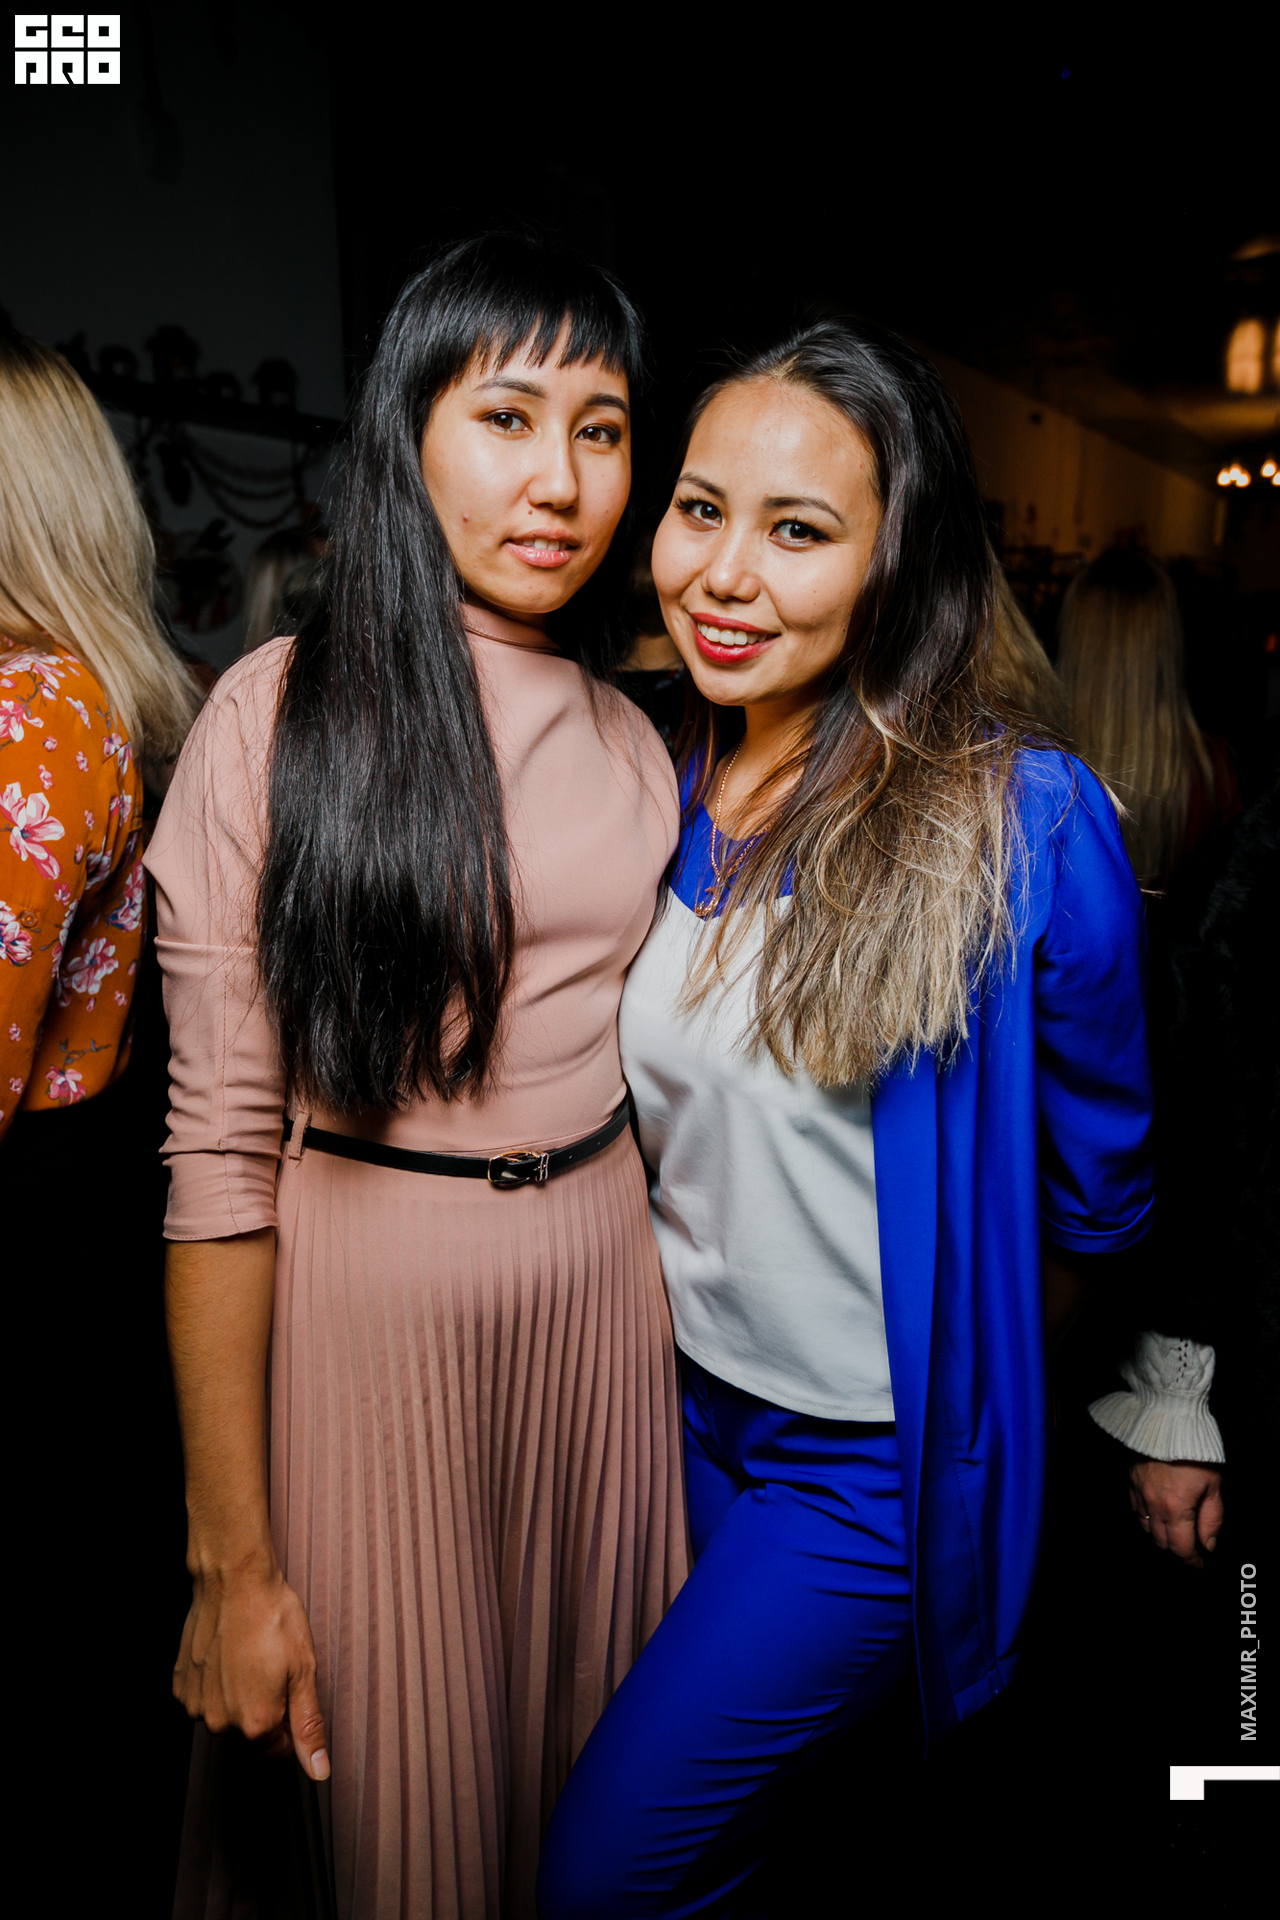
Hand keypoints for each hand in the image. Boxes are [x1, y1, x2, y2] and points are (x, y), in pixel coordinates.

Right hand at [174, 1556, 329, 1778]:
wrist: (233, 1581)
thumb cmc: (273, 1619)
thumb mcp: (304, 1671)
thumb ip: (308, 1726)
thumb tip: (318, 1772)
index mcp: (255, 1724)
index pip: (279, 1750)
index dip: (290, 1721)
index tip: (290, 1688)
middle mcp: (219, 1723)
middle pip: (251, 1733)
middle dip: (264, 1709)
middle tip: (272, 1667)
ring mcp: (195, 1705)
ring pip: (225, 1715)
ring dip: (238, 1696)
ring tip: (249, 1657)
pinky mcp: (180, 1685)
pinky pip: (203, 1697)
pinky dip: (214, 1683)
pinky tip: (227, 1655)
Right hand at [1129, 1459, 1223, 1569]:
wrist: (1170, 1421)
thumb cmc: (1196, 1452)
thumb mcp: (1214, 1486)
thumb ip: (1212, 1519)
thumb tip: (1209, 1545)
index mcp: (1176, 1508)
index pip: (1181, 1548)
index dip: (1192, 1561)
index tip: (1201, 1565)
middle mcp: (1154, 1505)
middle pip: (1162, 1542)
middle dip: (1178, 1550)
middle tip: (1191, 1548)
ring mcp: (1139, 1493)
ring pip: (1146, 1529)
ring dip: (1161, 1536)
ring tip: (1175, 1532)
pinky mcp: (1131, 1482)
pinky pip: (1136, 1510)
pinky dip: (1146, 1518)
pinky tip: (1157, 1514)